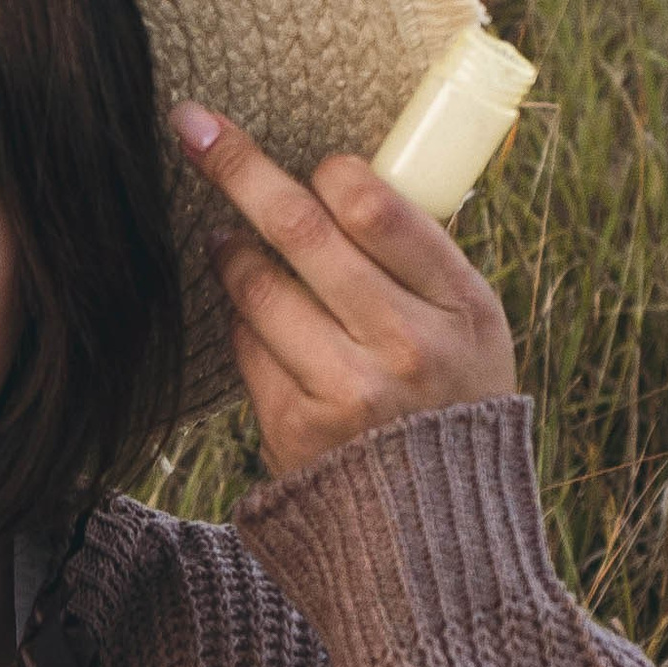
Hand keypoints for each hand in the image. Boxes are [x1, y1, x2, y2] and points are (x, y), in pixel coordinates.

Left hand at [172, 106, 517, 483]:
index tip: (312, 164)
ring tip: (226, 238)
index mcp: (463, 307)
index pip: (376, 206)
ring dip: (230, 250)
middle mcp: (408, 345)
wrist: (437, 541)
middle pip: (300, 228)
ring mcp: (348, 390)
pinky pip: (247, 347)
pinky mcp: (296, 429)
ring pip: (258, 286)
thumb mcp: (475, 333)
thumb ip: (420, 264)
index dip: (329, 172)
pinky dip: (241, 321)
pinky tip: (251, 317)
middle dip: (237, 166)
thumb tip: (340, 181)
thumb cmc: (452, 409)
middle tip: (193, 125)